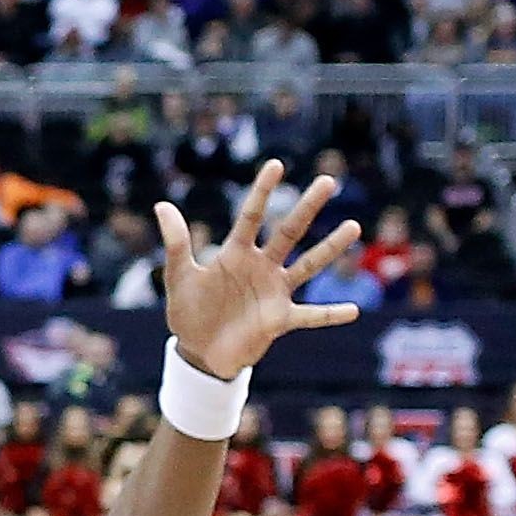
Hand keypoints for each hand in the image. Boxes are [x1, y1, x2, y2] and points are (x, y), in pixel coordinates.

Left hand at [154, 160, 362, 380]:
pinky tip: (354, 310)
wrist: (198, 351)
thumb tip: (161, 205)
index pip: (251, 216)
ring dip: (329, 248)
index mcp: (236, 254)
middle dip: (307, 207)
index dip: (262, 192)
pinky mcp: (279, 320)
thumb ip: (176, 243)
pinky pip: (310, 316)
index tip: (276, 165)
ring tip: (353, 226)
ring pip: (307, 265)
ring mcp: (274, 292)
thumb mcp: (179, 276)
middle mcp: (261, 267)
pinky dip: (330, 315)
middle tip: (328, 181)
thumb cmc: (189, 311)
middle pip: (288, 232)